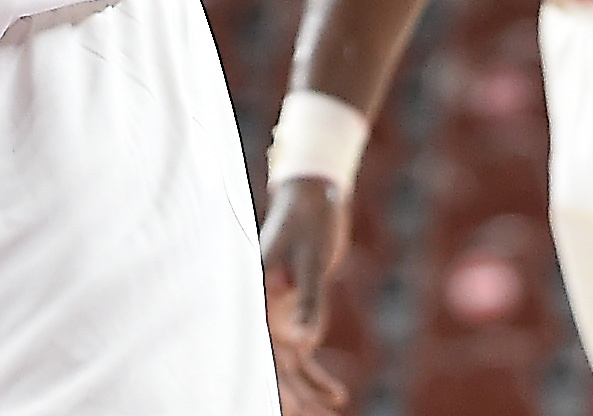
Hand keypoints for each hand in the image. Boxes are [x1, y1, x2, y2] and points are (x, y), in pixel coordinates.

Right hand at [259, 174, 352, 415]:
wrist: (313, 197)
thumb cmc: (308, 221)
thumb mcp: (313, 259)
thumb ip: (309, 300)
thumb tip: (307, 344)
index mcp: (254, 292)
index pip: (255, 342)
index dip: (262, 376)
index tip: (278, 404)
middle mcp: (261, 307)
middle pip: (269, 362)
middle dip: (286, 395)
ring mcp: (277, 313)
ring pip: (287, 366)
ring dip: (306, 393)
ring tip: (331, 412)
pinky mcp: (295, 312)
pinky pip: (304, 354)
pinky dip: (318, 376)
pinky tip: (337, 396)